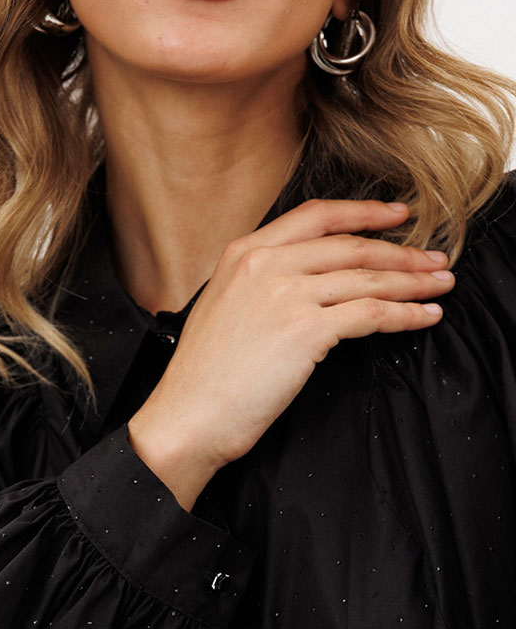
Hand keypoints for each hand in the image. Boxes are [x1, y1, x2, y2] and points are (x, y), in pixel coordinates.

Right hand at [127, 200, 453, 510]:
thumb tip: (307, 286)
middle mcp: (265, 264)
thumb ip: (259, 286)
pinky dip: (404, 314)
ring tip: (440, 286)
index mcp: (243, 253)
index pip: (316, 217)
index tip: (396, 215)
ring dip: (412, 280)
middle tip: (434, 258)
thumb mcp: (223, 310)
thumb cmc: (203, 379)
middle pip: (350, 246)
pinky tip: (423, 317)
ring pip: (366, 277)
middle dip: (401, 251)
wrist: (187, 416)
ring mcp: (286, 293)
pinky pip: (370, 313)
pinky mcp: (306, 329)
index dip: (363, 212)